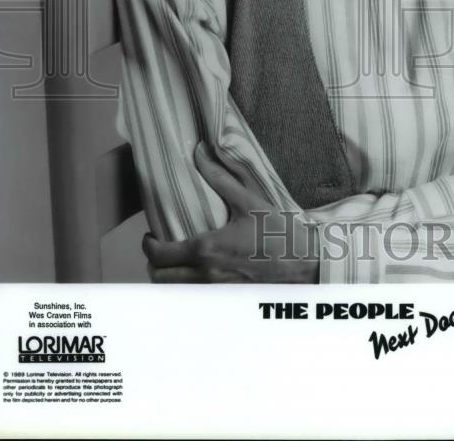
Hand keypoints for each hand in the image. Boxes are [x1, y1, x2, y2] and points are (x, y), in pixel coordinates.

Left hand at [143, 143, 319, 283]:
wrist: (305, 265)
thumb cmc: (279, 233)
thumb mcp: (250, 202)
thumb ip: (221, 179)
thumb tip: (200, 153)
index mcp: (207, 250)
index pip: (160, 254)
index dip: (148, 245)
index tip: (151, 236)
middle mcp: (206, 276)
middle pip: (160, 277)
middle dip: (155, 262)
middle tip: (161, 247)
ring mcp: (216, 292)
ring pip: (174, 291)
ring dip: (169, 276)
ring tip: (177, 260)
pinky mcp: (226, 300)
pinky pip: (193, 298)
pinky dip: (186, 287)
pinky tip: (198, 273)